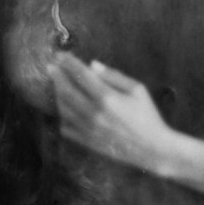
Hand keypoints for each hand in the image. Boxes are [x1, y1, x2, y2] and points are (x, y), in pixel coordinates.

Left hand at [48, 53, 171, 173]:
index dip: (69, 64)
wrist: (152, 149)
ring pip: (64, 109)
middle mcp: (93, 113)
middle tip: (51, 67)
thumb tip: (92, 65)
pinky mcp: (87, 142)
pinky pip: (67, 128)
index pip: (81, 76)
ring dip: (58, 94)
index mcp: (107, 97)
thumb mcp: (137, 89)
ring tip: (58, 84)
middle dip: (57, 77)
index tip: (61, 55)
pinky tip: (65, 108)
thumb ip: (113, 76)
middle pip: (67, 91)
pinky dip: (63, 116)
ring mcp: (88, 129)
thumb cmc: (148, 115)